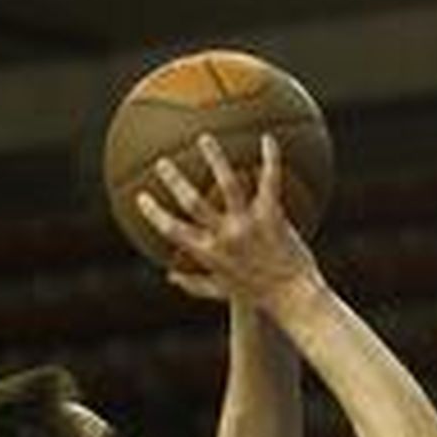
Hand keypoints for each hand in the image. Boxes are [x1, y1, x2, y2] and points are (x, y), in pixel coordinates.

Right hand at [136, 133, 321, 308]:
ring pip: (228, 184)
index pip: (172, 231)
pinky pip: (270, 181)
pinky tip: (268, 138)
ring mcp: (249, 225)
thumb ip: (194, 283)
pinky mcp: (273, 217)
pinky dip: (270, 159)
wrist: (294, 299)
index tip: (141, 197)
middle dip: (173, 180)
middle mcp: (225, 237)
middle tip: (162, 161)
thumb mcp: (221, 292)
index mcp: (209, 254)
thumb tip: (170, 277)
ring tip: (204, 138)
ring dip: (214, 158)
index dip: (153, 213)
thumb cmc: (259, 296)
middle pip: (192, 202)